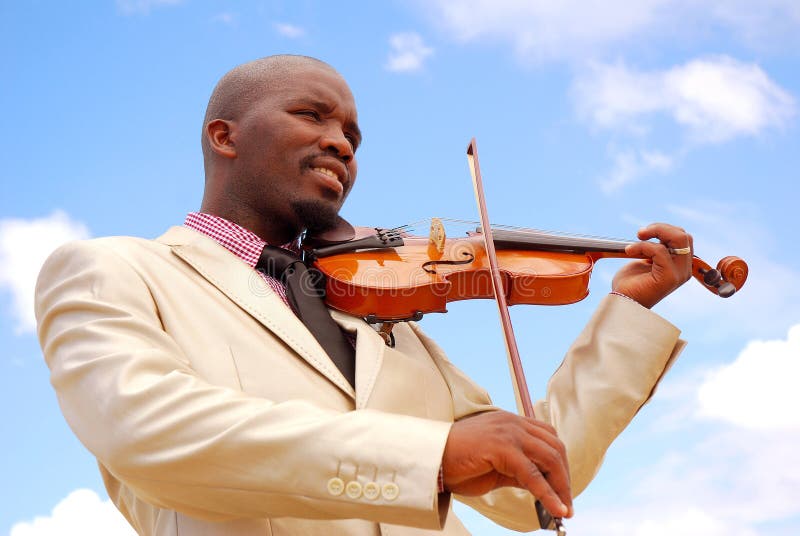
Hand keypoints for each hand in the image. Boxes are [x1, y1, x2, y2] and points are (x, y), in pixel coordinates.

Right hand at [442, 410, 571, 518]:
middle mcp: (513, 423)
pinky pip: (532, 474)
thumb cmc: (458, 463)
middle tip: (567, 503)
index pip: (549, 439)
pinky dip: (548, 493)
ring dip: (561, 486)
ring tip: (563, 509)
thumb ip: (520, 471)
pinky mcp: (502, 447)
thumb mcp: (496, 468)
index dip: (561, 464)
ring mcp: (509, 432)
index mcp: (512, 422)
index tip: (564, 489)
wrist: (431, 459)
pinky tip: (556, 509)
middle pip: (555, 448)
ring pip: (549, 458)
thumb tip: (543, 487)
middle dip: (565, 478)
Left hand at [613, 222, 692, 308]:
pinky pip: (660, 250)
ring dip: (654, 232)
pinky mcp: (669, 277)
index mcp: (679, 265)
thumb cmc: (630, 284)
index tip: (643, 233)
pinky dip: (642, 246)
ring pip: (678, 239)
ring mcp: (679, 274)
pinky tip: (629, 251)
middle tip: (640, 233)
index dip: (664, 229)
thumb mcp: (644, 259)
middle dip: (661, 228)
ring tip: (636, 239)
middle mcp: (683, 269)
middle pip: (684, 236)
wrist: (621, 302)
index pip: (683, 238)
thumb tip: (654, 230)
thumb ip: (654, 247)